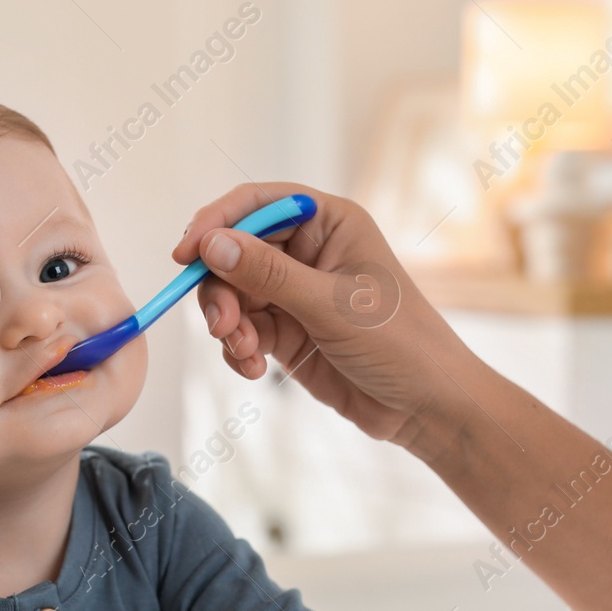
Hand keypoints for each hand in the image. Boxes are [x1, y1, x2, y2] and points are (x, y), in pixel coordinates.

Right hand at [173, 182, 471, 451]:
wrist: (425, 406)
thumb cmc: (399, 342)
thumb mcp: (330, 304)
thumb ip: (268, 273)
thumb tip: (212, 244)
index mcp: (329, 223)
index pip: (258, 204)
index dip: (217, 223)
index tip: (186, 254)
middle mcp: (308, 252)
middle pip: (235, 252)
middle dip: (220, 288)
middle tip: (222, 324)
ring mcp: (295, 293)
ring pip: (233, 294)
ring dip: (228, 324)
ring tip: (245, 352)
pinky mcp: (287, 333)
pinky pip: (242, 330)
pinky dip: (238, 348)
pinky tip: (253, 369)